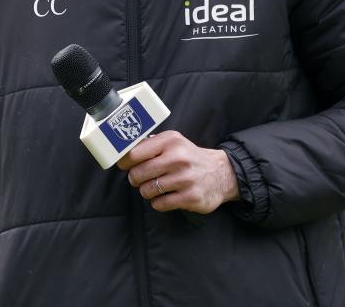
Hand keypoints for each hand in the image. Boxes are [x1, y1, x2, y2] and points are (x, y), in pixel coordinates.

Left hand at [116, 131, 239, 213]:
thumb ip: (150, 144)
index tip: (124, 166)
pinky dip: (158, 202)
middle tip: (139, 178)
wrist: (221, 173)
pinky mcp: (191, 197)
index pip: (134, 153)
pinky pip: (159, 204)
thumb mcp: (173, 143)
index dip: (124, 162)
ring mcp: (185, 178)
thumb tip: (122, 150)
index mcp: (170, 141)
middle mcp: (178, 158)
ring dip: (146, 191)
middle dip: (134, 179)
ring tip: (154, 187)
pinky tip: (165, 196)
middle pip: (138, 174)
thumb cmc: (189, 157)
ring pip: (147, 190)